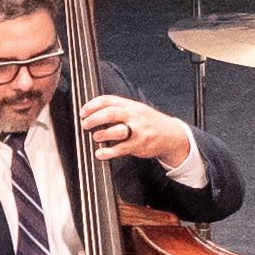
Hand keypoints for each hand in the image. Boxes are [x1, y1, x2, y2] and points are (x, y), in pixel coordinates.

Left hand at [73, 93, 193, 173]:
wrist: (171, 135)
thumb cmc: (148, 123)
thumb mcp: (135, 111)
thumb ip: (117, 111)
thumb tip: (93, 115)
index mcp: (130, 105)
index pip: (108, 100)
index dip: (92, 105)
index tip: (83, 112)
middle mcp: (134, 116)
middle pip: (111, 113)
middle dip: (94, 119)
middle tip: (85, 124)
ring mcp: (138, 130)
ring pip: (116, 131)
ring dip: (101, 134)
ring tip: (96, 137)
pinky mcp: (139, 145)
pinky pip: (121, 149)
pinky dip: (108, 152)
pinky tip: (100, 153)